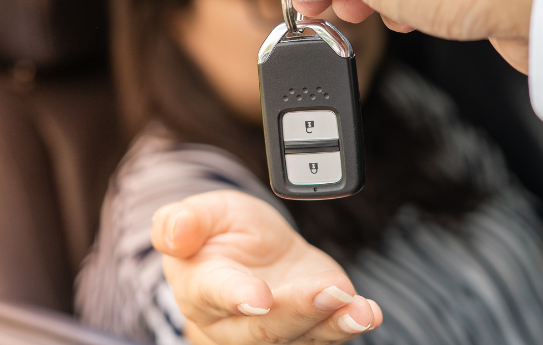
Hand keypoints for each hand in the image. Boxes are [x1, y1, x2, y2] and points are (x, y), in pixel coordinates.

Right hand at [152, 191, 381, 343]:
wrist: (253, 249)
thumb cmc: (222, 232)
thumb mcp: (204, 211)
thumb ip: (184, 220)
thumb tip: (176, 229)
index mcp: (200, 287)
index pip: (215, 294)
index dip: (237, 297)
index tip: (260, 297)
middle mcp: (232, 322)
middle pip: (262, 328)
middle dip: (298, 311)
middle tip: (329, 290)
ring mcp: (271, 332)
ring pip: (298, 340)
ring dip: (331, 324)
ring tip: (357, 308)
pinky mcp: (305, 331)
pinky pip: (326, 338)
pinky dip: (348, 326)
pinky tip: (366, 313)